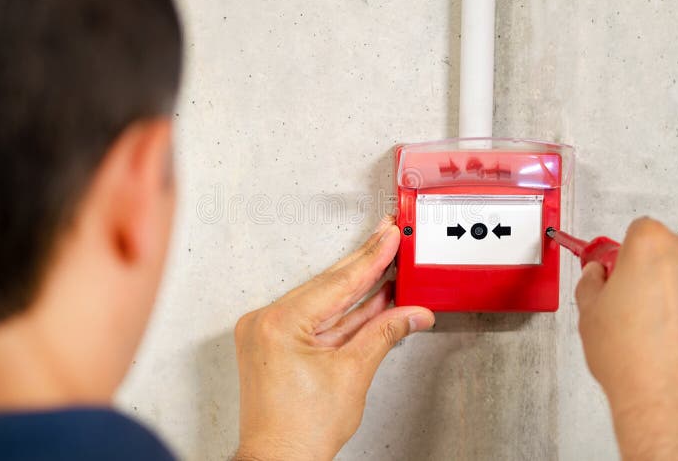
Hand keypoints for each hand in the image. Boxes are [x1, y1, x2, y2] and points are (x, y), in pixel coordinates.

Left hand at [233, 217, 434, 460]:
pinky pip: (314, 318)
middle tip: (388, 240)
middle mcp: (266, 322)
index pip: (337, 283)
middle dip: (365, 266)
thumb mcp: (353, 373)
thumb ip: (384, 334)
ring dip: (357, 290)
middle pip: (327, 286)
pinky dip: (342, 313)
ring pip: (322, 302)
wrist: (280, 460)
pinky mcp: (274, 343)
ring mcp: (267, 332)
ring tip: (387, 268)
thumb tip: (410, 313)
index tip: (389, 238)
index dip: (371, 259)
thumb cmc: (301, 431)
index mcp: (280, 323)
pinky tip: (368, 300)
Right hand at [576, 217, 677, 460]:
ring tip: (653, 327)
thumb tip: (597, 276)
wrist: (670, 403)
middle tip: (631, 301)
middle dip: (652, 270)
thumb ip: (592, 281)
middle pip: (669, 250)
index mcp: (653, 245)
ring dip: (677, 292)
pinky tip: (674, 339)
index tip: (616, 270)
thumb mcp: (588, 311)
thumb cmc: (633, 360)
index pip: (638, 230)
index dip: (624, 253)